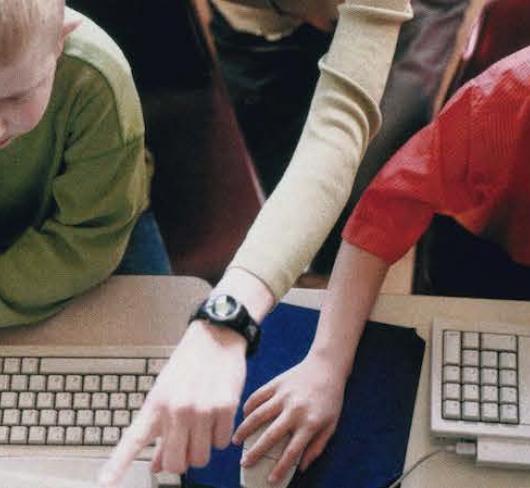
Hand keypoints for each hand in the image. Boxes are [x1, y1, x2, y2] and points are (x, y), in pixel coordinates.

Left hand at [98, 320, 246, 487]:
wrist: (215, 337)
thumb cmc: (188, 364)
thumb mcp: (166, 392)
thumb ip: (160, 431)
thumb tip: (156, 466)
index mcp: (156, 404)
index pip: (134, 441)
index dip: (117, 466)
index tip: (104, 484)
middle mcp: (177, 409)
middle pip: (176, 464)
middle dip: (181, 459)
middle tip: (185, 443)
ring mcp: (202, 409)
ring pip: (201, 458)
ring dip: (202, 448)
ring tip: (202, 425)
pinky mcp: (225, 407)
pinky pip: (221, 443)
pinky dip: (219, 435)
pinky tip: (217, 415)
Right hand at [232, 354, 346, 483]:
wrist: (327, 366)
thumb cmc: (331, 399)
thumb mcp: (331, 425)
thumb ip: (317, 446)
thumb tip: (301, 467)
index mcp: (310, 423)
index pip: (292, 451)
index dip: (280, 468)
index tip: (270, 480)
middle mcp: (295, 410)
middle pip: (270, 436)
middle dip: (255, 452)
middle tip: (244, 464)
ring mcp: (284, 395)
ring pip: (258, 415)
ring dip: (244, 430)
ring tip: (235, 441)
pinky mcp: (276, 383)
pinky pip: (258, 396)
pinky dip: (248, 407)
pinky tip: (243, 416)